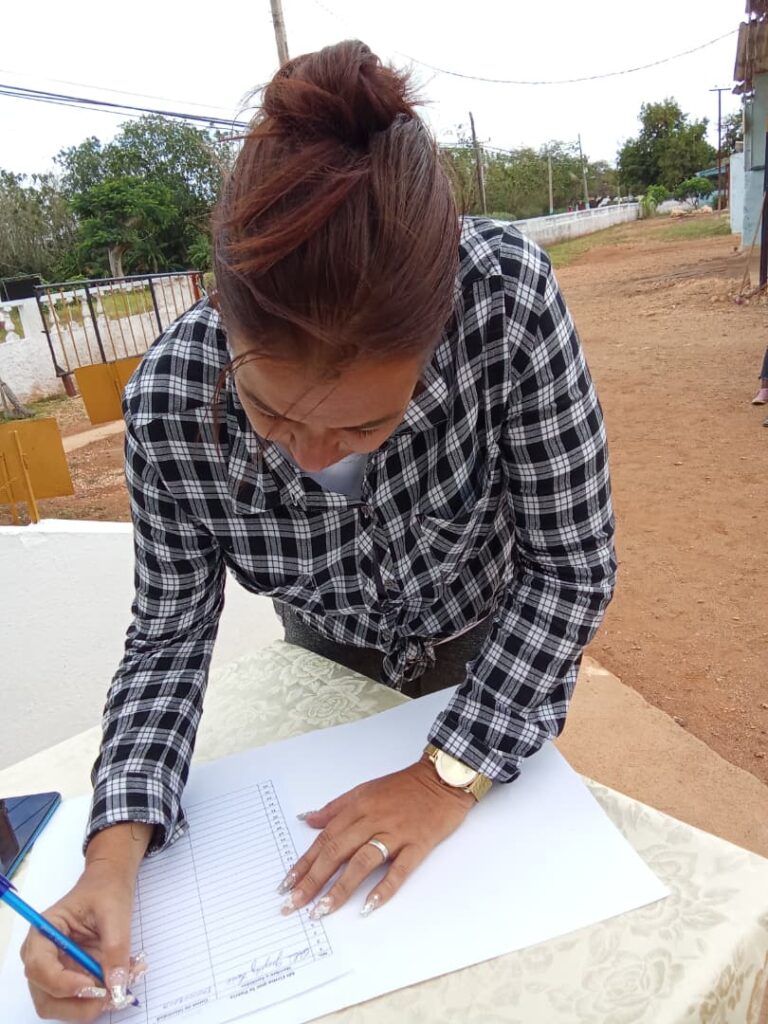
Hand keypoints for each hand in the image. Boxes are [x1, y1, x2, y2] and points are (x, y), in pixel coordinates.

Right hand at [21, 823, 150, 1020]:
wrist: (110, 884)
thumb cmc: (106, 890)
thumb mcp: (115, 912)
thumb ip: (116, 947)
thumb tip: (117, 985)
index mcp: (43, 932)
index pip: (39, 967)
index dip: (62, 983)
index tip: (93, 985)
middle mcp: (43, 957)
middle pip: (46, 997)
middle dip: (77, 1004)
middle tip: (111, 996)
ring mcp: (57, 971)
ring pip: (63, 1006)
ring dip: (92, 1005)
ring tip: (122, 985)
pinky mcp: (73, 978)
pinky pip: (82, 1000)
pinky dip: (101, 998)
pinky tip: (122, 980)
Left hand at [279, 758, 474, 918]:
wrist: (441, 779)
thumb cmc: (404, 787)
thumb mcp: (366, 789)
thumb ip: (337, 807)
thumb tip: (308, 819)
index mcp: (358, 807)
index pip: (325, 839)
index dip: (304, 863)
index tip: (286, 885)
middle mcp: (373, 820)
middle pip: (337, 852)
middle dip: (313, 881)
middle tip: (294, 905)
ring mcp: (395, 833)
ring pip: (362, 862)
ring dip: (340, 889)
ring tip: (322, 910)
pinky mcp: (417, 845)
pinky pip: (399, 870)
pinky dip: (383, 889)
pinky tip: (368, 906)